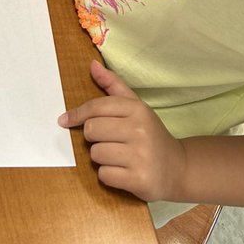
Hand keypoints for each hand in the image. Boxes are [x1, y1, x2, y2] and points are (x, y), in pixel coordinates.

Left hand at [58, 61, 187, 201]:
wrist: (179, 167)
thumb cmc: (150, 135)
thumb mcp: (136, 107)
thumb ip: (113, 85)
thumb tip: (92, 65)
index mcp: (138, 109)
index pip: (97, 107)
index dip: (77, 114)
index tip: (65, 120)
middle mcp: (140, 130)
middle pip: (91, 130)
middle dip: (94, 137)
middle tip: (109, 140)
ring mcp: (140, 155)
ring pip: (95, 154)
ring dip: (101, 157)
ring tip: (119, 157)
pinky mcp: (138, 179)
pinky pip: (104, 175)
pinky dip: (109, 175)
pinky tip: (123, 171)